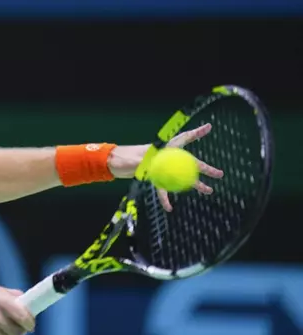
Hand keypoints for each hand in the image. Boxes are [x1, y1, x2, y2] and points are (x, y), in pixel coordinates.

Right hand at [0, 285, 35, 334]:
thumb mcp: (3, 291)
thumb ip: (17, 298)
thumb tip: (31, 308)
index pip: (19, 315)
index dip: (28, 323)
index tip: (31, 325)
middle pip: (14, 331)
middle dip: (21, 331)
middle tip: (22, 328)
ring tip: (11, 330)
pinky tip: (0, 331)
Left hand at [108, 123, 223, 210]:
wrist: (114, 164)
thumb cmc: (124, 157)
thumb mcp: (133, 159)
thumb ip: (142, 162)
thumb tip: (146, 166)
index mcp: (163, 149)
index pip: (181, 139)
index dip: (195, 133)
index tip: (208, 127)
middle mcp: (166, 158)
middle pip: (189, 162)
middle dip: (205, 168)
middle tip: (220, 174)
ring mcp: (163, 169)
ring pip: (182, 177)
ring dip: (195, 184)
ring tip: (208, 191)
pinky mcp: (155, 178)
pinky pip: (163, 189)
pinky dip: (165, 198)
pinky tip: (169, 208)